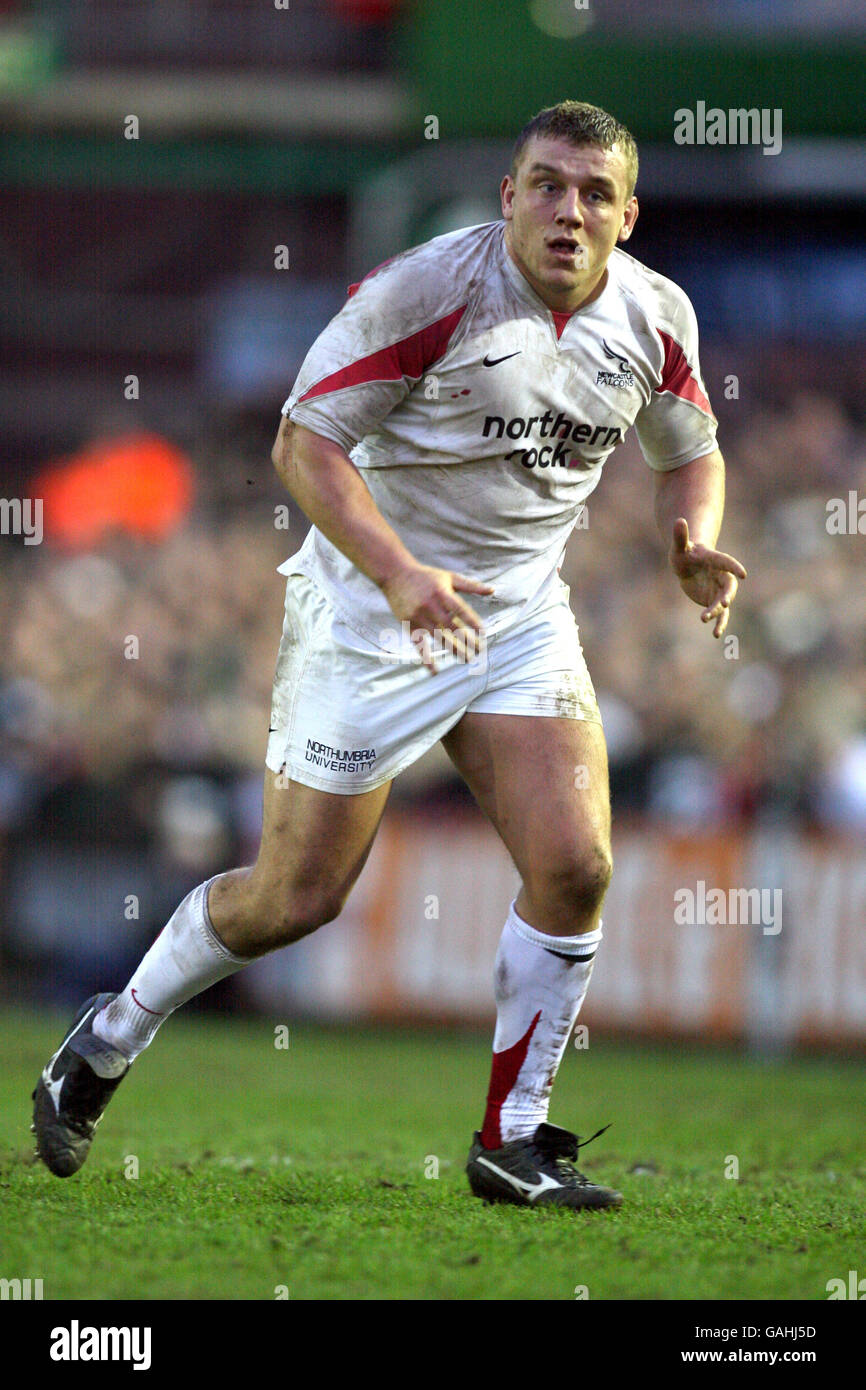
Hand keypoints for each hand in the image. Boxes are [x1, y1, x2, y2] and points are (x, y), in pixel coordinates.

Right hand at [380, 561, 493, 671]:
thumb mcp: (449, 577)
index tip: (483, 634)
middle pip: (451, 627)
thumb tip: (493, 590)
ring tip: (467, 659)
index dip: (472, 622)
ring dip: (454, 650)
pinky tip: (435, 670)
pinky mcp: (408, 624)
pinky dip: (426, 658)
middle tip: (479, 651)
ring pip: (438, 637)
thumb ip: (471, 585)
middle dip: (466, 640)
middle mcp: (430, 605)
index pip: (460, 610)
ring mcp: (418, 616)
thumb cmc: (426, 576)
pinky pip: (418, 644)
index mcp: (442, 592)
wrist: (395, 574)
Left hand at [669, 517, 746, 637]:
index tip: (744, 574)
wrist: (688, 565)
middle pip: (728, 587)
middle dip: (726, 596)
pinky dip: (718, 623)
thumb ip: (680, 536)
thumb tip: (679, 520)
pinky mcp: (713, 601)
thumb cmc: (684, 553)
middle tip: (722, 604)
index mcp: (715, 560)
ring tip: (710, 624)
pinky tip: (715, 634)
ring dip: (719, 613)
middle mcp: (721, 576)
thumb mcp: (680, 546)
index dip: (734, 567)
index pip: (726, 562)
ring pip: (724, 603)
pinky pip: (719, 614)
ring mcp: (719, 589)